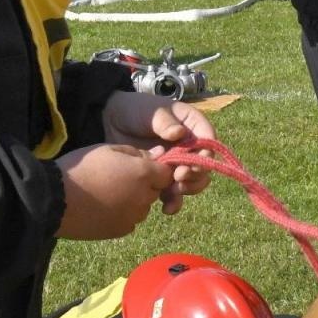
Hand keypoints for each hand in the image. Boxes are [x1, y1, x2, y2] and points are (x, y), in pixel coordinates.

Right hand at [55, 144, 173, 239]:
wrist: (54, 199)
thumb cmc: (80, 168)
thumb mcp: (108, 149)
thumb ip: (136, 152)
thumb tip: (157, 155)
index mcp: (143, 174)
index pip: (166, 173)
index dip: (155, 169)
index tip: (138, 167)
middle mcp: (143, 198)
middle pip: (154, 191)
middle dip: (143, 184)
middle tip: (117, 178)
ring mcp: (133, 217)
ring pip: (142, 207)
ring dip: (133, 200)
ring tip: (107, 193)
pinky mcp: (120, 231)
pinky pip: (130, 221)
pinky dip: (122, 214)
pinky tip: (102, 207)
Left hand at [101, 90, 215, 208]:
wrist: (109, 122)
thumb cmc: (134, 109)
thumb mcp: (151, 111)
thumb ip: (165, 122)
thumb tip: (179, 133)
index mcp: (191, 126)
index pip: (208, 140)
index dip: (206, 154)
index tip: (194, 162)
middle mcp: (188, 146)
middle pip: (203, 165)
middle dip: (195, 174)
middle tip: (179, 177)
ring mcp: (176, 163)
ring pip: (192, 182)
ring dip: (186, 189)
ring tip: (172, 192)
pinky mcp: (162, 177)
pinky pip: (173, 193)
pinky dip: (172, 202)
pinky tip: (165, 208)